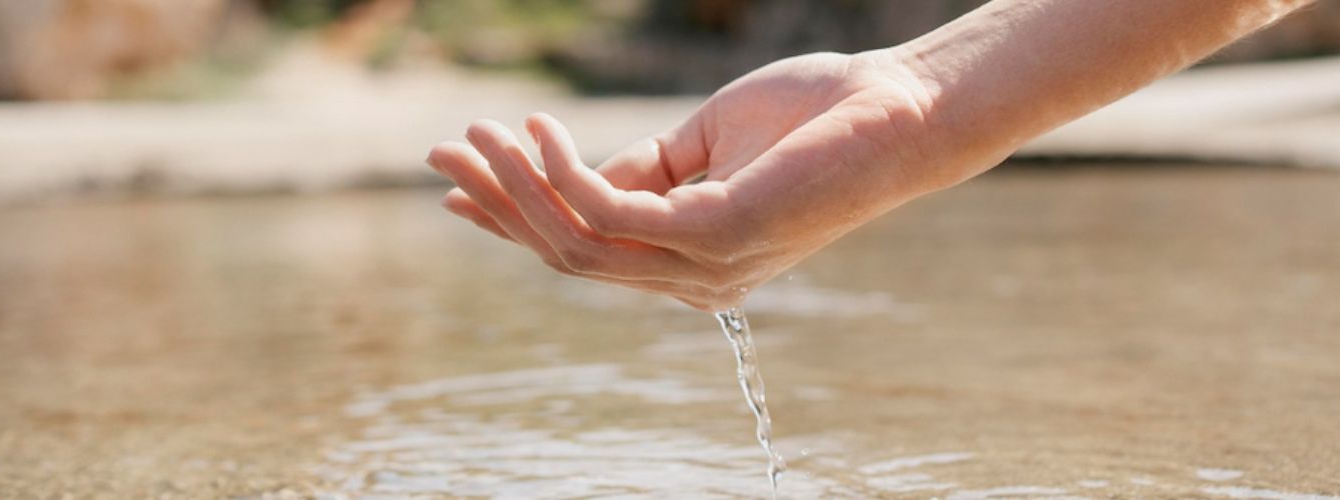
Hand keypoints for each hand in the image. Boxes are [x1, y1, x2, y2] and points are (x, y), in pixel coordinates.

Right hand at [427, 50, 946, 310]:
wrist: (899, 108)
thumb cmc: (815, 117)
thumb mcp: (704, 143)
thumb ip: (642, 169)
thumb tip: (570, 172)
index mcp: (691, 260)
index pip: (584, 250)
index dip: (513, 218)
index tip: (455, 186)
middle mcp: (693, 278)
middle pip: (565, 253)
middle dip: (497, 203)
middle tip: (440, 152)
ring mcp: (705, 266)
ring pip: (576, 241)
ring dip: (515, 185)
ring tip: (478, 132)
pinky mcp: (717, 237)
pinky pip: (611, 213)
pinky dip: (563, 172)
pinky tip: (540, 131)